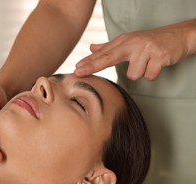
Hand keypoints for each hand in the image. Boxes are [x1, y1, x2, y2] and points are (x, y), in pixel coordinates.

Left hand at [74, 20, 195, 79]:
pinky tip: (157, 65)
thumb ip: (110, 47)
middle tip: (78, 72)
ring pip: (133, 74)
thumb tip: (91, 47)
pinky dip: (152, 74)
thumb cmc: (151, 41)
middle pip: (109, 57)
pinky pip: (149, 75)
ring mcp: (146, 49)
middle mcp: (133, 43)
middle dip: (93, 66)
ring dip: (140, 72)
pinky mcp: (159, 57)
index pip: (103, 53)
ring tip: (148, 63)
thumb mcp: (130, 41)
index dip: (88, 62)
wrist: (180, 36)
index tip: (76, 69)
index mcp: (124, 41)